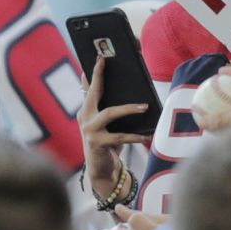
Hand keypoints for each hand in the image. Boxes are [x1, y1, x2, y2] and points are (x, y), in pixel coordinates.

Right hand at [79, 55, 149, 196]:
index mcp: (86, 111)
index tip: (99, 58)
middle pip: (94, 93)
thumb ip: (109, 108)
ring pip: (110, 113)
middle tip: (105, 62)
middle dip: (99, 76)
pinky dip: (135, 136)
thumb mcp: (107, 125)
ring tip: (144, 107)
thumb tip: (127, 92)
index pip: (89, 88)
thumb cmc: (108, 144)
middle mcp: (84, 118)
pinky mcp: (97, 143)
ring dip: (129, 109)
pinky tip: (146, 136)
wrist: (101, 171)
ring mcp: (89, 131)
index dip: (94, 73)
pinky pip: (119, 136)